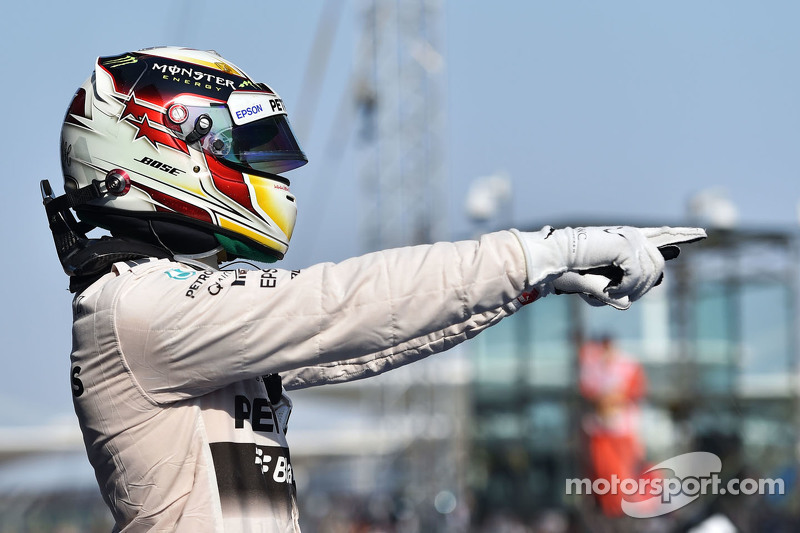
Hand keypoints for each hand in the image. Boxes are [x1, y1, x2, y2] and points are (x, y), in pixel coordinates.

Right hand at [513, 226, 705, 308]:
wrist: (552, 260)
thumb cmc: (568, 272)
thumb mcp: (597, 286)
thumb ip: (617, 292)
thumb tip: (630, 304)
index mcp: (625, 240)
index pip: (661, 235)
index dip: (681, 235)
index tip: (701, 234)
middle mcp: (632, 235)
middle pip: (658, 265)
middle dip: (644, 287)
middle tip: (618, 295)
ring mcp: (631, 238)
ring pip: (651, 273)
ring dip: (631, 290)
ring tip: (608, 293)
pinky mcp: (626, 245)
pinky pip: (638, 275)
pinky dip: (624, 288)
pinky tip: (608, 289)